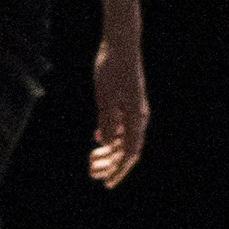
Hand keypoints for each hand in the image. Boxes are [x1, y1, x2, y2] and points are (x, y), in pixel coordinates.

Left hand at [88, 29, 150, 183]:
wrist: (121, 44)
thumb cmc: (112, 68)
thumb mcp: (105, 95)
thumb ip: (107, 120)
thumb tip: (107, 143)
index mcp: (136, 117)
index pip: (130, 153)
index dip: (119, 170)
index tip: (107, 183)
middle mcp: (138, 116)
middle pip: (126, 150)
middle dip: (109, 164)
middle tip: (91, 172)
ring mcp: (133, 110)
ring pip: (123, 139)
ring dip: (107, 151)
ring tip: (91, 160)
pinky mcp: (127, 103)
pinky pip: (121, 127)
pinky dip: (109, 136)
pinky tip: (96, 137)